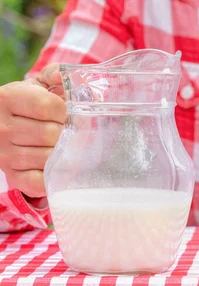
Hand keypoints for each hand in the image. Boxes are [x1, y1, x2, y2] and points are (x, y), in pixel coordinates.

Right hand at [0, 64, 64, 197]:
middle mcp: (1, 127)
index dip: (68, 111)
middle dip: (69, 133)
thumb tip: (68, 77)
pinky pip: (38, 181)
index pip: (49, 107)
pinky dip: (54, 176)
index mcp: (7, 98)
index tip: (73, 113)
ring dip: (65, 153)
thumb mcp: (38, 85)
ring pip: (48, 157)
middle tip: (76, 132)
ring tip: (69, 146)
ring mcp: (4, 154)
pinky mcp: (11, 175)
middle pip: (51, 134)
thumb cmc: (28, 104)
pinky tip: (60, 166)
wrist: (4, 125)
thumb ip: (56, 75)